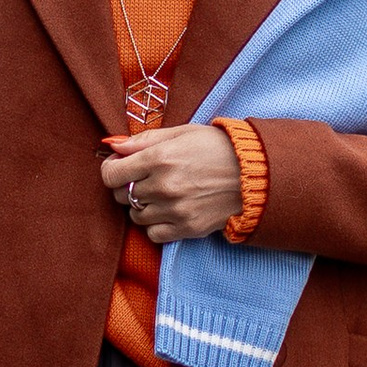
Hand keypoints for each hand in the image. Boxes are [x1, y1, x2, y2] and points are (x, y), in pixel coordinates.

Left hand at [100, 124, 242, 245]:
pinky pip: (153, 234)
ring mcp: (174, 210)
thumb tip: (114, 147)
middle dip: (129, 187)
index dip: (111, 170)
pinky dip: (156, 225)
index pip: (111, 174)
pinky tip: (169, 211)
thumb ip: (145, 140)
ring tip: (162, 195)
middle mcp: (163, 186)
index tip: (119, 168)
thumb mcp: (182, 132)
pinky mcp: (186, 228)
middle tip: (146, 179)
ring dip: (143, 207)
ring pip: (135, 217)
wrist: (254, 173)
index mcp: (159, 158)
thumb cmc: (218, 148)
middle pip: (122, 196)